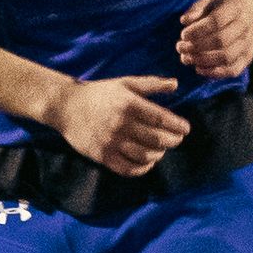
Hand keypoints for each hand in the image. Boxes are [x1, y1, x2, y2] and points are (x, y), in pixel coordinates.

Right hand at [53, 76, 190, 176]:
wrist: (66, 106)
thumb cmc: (99, 93)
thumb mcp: (125, 83)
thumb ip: (151, 84)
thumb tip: (176, 84)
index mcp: (128, 104)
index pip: (161, 119)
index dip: (177, 126)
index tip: (186, 129)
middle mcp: (121, 124)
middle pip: (157, 139)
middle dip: (172, 141)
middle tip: (176, 139)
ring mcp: (111, 142)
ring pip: (145, 155)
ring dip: (159, 154)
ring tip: (161, 149)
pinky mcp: (102, 156)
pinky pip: (128, 169)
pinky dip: (143, 168)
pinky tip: (148, 162)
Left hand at [177, 0, 252, 78]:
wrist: (247, 11)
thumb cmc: (220, 7)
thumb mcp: (207, 1)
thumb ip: (195, 10)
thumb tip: (184, 21)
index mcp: (235, 8)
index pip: (216, 21)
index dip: (197, 30)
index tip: (183, 34)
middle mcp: (245, 26)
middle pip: (221, 41)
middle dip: (197, 47)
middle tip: (180, 47)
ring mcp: (248, 43)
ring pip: (226, 57)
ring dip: (203, 60)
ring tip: (186, 58)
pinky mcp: (247, 57)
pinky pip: (232, 70)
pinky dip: (214, 73)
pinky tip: (198, 68)